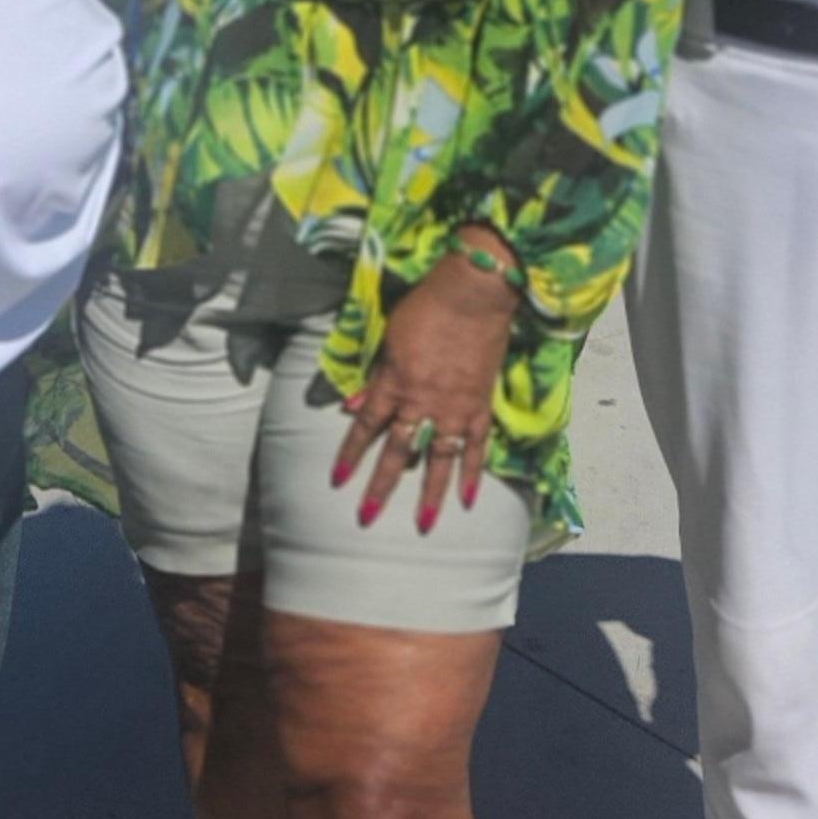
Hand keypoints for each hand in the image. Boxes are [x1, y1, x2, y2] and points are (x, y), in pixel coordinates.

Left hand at [331, 243, 515, 532]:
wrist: (473, 293)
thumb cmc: (425, 308)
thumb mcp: (389, 339)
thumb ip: (374, 376)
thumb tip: (351, 406)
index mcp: (394, 383)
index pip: (366, 427)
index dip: (350, 455)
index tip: (337, 481)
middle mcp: (422, 402)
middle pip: (398, 452)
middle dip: (381, 487)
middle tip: (366, 518)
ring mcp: (454, 408)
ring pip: (439, 459)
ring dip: (430, 494)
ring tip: (423, 525)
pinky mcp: (481, 406)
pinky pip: (477, 447)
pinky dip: (472, 474)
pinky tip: (467, 500)